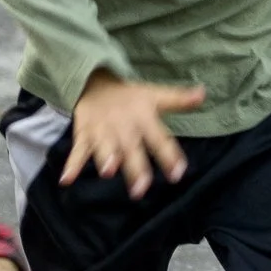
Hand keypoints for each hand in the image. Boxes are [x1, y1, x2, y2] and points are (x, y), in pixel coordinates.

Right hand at [63, 71, 204, 197]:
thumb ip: (179, 100)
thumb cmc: (130, 96)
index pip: (160, 138)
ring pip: (104, 148)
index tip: (178, 172)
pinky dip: (71, 165)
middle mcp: (124, 127)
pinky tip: (66, 180)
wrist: (95, 81)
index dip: (169, 154)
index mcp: (144, 118)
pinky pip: (78, 150)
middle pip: (131, 149)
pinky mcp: (85, 134)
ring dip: (105, 159)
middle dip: (136, 168)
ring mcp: (103, 131)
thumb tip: (204, 93)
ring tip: (107, 173)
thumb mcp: (155, 95)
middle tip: (141, 189)